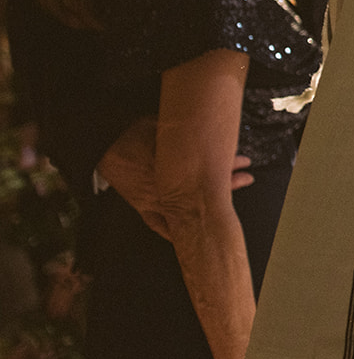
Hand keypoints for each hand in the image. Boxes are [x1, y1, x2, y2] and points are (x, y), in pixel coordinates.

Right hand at [96, 118, 254, 241]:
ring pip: (188, 207)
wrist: (101, 143)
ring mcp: (154, 199)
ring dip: (210, 204)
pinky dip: (175, 230)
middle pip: (204, 187)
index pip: (208, 168)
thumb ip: (183, 132)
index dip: (229, 164)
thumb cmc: (131, 130)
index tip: (245, 161)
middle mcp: (167, 185)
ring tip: (230, 200)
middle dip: (228, 182)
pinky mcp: (141, 205)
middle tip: (247, 177)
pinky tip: (191, 236)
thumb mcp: (162, 125)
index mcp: (173, 164)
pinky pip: (160, 223)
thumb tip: (205, 121)